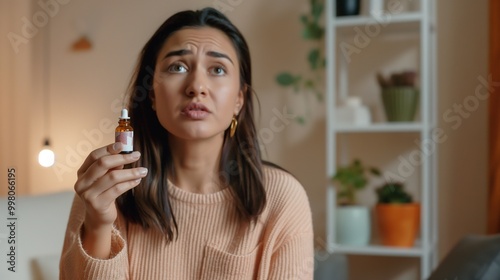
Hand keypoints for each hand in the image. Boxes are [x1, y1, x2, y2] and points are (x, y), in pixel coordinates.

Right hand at [74, 142, 146, 257]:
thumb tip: (126, 151)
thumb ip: (112, 166)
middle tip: (137, 155)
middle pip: (102, 164)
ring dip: (131, 172)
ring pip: (113, 177)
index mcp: (82, 172)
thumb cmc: (104, 193)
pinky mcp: (97, 204)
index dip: (109, 148)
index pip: (94, 155)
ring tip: (143, 171)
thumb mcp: (105, 177)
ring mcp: (88, 194)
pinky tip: (137, 181)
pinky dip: (130, 183)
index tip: (124, 145)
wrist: (98, 217)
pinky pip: (117, 189)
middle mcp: (81, 182)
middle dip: (122, 158)